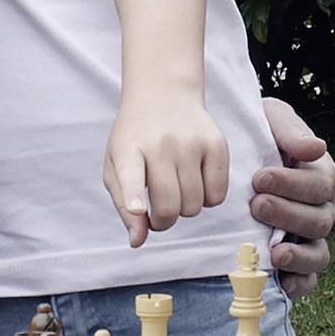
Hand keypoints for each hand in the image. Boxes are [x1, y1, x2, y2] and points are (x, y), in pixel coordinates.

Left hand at [104, 84, 229, 246]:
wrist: (163, 94)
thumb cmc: (136, 138)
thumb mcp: (117, 166)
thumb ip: (124, 205)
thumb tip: (138, 241)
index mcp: (128, 149)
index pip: (131, 174)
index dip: (135, 196)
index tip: (139, 209)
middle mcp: (161, 144)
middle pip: (170, 207)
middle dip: (164, 220)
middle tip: (158, 210)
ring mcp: (191, 142)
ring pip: (195, 206)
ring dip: (185, 209)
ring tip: (176, 188)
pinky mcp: (217, 144)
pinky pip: (218, 196)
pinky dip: (207, 199)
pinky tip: (195, 181)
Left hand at [253, 95, 334, 297]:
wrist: (232, 154)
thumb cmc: (256, 135)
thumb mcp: (271, 120)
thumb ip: (290, 131)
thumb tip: (316, 148)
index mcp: (322, 176)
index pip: (318, 184)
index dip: (291, 184)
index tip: (259, 178)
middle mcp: (322, 209)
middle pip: (319, 220)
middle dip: (287, 215)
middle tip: (256, 206)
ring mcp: (310, 238)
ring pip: (318, 253)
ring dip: (298, 255)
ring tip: (275, 253)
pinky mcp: (297, 261)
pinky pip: (309, 279)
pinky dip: (300, 283)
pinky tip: (282, 282)